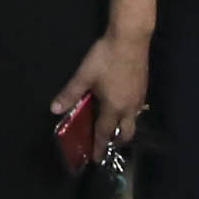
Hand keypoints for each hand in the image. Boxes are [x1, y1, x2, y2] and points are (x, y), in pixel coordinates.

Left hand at [53, 31, 149, 153]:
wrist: (130, 39)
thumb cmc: (106, 57)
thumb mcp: (84, 75)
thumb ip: (70, 93)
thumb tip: (55, 109)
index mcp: (113, 107)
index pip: (105, 132)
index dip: (99, 146)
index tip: (96, 159)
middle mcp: (129, 107)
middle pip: (126, 132)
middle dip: (116, 141)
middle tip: (107, 143)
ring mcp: (139, 97)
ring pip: (133, 120)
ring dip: (124, 127)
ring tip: (113, 126)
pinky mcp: (143, 87)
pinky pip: (137, 109)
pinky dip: (129, 115)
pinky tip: (121, 105)